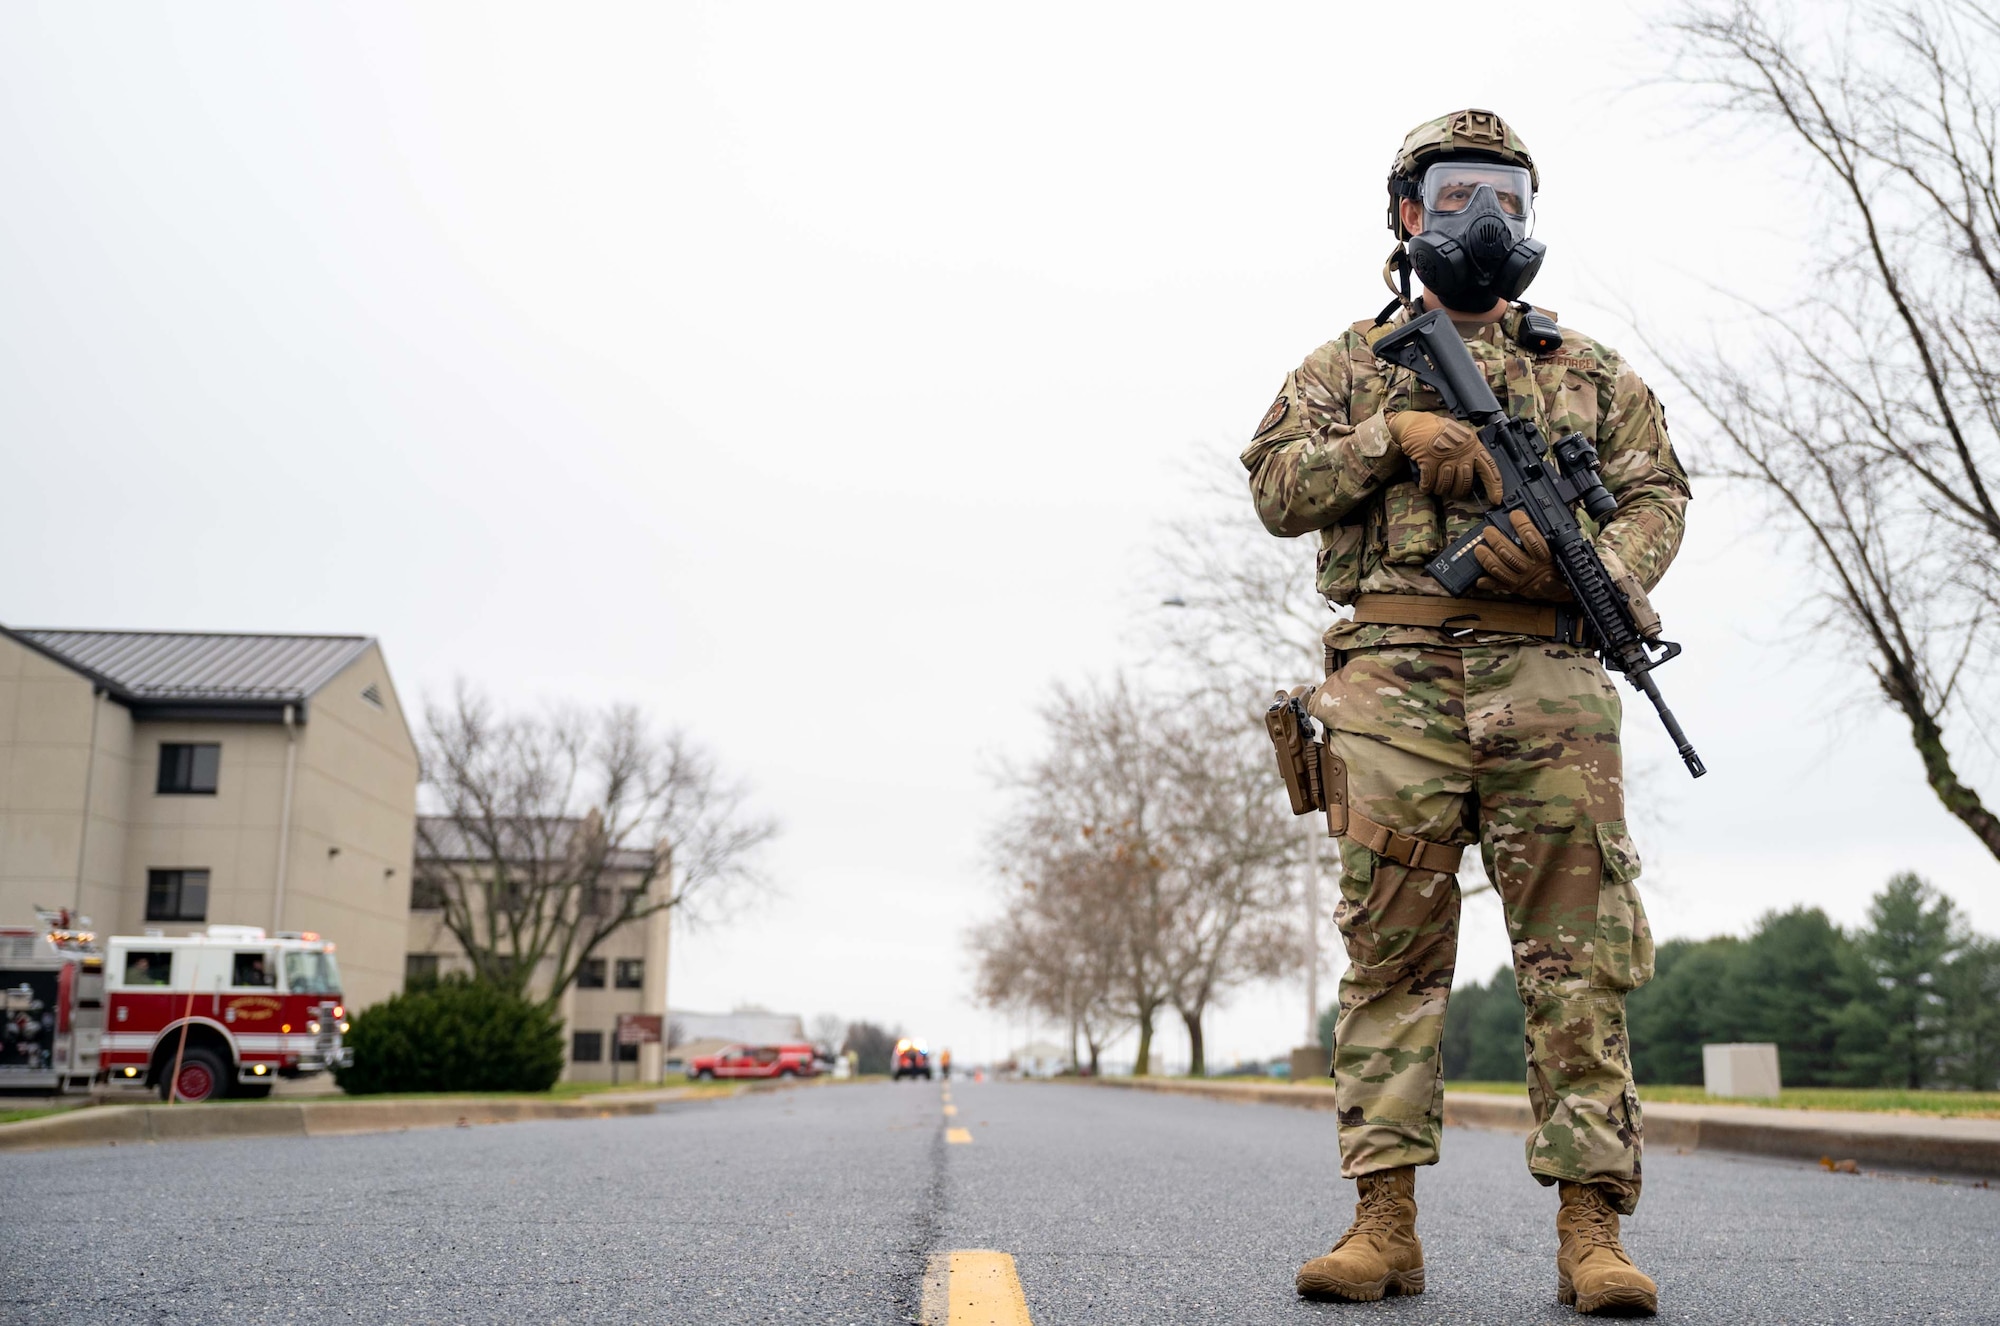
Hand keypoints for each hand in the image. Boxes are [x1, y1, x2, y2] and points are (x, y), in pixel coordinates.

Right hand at [1387, 411, 1502, 503]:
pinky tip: (1425, 486)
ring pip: (1447, 484)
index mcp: (1473, 445)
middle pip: (1466, 482)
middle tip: (1453, 493)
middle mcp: (1461, 451)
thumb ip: (1469, 453)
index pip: (1489, 468)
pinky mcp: (1428, 460)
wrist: (1415, 423)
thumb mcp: (1460, 437)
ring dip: (1440, 490)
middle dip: (1459, 492)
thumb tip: (1474, 476)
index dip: (1494, 487)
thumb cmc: (1437, 431)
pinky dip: (1426, 487)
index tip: (1495, 500)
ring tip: (1437, 487)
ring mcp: (1445, 455)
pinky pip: (1430, 482)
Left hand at [1473, 510, 1572, 600]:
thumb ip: (1544, 535)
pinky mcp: (1514, 588)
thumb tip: (1528, 516)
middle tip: (1488, 530)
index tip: (1515, 515)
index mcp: (1545, 557)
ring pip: (1501, 569)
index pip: (1534, 541)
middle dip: (1497, 541)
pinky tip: (1479, 579)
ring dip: (1488, 558)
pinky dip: (1488, 583)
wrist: (1559, 589)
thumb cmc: (1556, 565)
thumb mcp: (1557, 550)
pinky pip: (1499, 585)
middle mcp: (1531, 568)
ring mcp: (1521, 579)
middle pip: (1511, 554)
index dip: (1523, 526)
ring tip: (1478, 549)